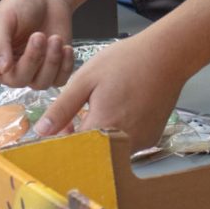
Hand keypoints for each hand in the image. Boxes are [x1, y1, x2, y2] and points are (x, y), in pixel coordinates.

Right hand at [0, 0, 74, 125]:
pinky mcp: (53, 71)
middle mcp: (10, 67)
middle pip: (18, 80)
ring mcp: (33, 71)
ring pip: (41, 82)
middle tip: (39, 36)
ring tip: (52, 37)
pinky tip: (64, 46)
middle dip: (32, 58)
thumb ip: (0, 43)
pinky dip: (65, 63)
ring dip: (50, 59)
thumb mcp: (3, 18)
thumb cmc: (21, 3)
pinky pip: (59, 79)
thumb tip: (1, 68)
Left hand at [34, 33, 187, 151]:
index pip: (72, 149)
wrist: (167, 55)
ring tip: (103, 108)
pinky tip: (121, 111)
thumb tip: (42, 131)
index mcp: (102, 127)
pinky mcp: (152, 138)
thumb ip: (62, 108)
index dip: (63, 139)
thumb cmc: (125, 62)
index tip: (62, 125)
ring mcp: (141, 142)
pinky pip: (128, 144)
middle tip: (81, 114)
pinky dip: (119, 133)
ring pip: (110, 150)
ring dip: (100, 136)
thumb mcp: (85, 79)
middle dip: (81, 138)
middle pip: (92, 153)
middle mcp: (124, 142)